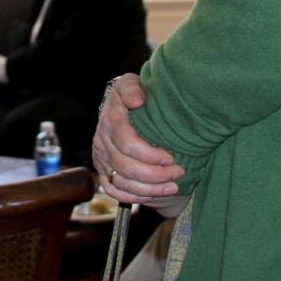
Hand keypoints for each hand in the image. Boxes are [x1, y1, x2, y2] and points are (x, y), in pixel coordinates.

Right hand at [92, 74, 183, 204]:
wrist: (119, 105)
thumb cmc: (132, 94)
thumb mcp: (131, 83)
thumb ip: (132, 89)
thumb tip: (137, 102)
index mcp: (110, 119)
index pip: (127, 143)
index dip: (149, 154)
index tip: (171, 157)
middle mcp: (102, 140)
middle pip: (125, 166)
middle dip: (154, 174)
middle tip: (178, 173)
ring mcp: (101, 157)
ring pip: (120, 182)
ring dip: (148, 189)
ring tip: (172, 187)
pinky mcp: (102, 169)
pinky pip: (112, 190)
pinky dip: (130, 197)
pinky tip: (149, 196)